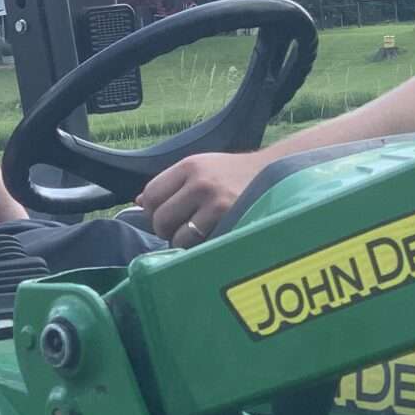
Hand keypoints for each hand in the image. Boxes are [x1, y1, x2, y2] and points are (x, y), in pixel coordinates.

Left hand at [138, 149, 266, 246]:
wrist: (276, 174)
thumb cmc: (233, 175)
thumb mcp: (202, 168)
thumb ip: (172, 184)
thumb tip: (139, 202)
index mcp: (189, 166)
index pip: (150, 194)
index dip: (153, 210)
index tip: (165, 215)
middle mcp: (200, 182)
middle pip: (159, 218)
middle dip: (165, 229)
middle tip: (180, 229)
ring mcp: (216, 203)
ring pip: (177, 237)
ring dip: (183, 242)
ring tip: (197, 235)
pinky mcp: (230, 221)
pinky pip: (199, 246)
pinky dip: (200, 248)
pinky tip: (210, 238)